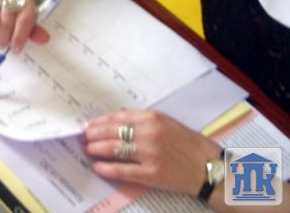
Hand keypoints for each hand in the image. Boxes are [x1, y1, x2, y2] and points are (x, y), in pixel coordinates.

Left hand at [82, 110, 222, 195]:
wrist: (210, 167)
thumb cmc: (188, 143)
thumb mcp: (166, 122)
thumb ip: (142, 119)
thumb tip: (116, 117)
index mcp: (153, 118)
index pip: (117, 117)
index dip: (99, 121)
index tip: (87, 124)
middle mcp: (149, 133)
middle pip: (112, 132)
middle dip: (93, 134)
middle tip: (82, 137)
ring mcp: (150, 154)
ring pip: (113, 149)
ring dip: (95, 149)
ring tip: (87, 149)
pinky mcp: (152, 174)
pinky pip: (122, 170)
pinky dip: (106, 168)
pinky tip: (97, 166)